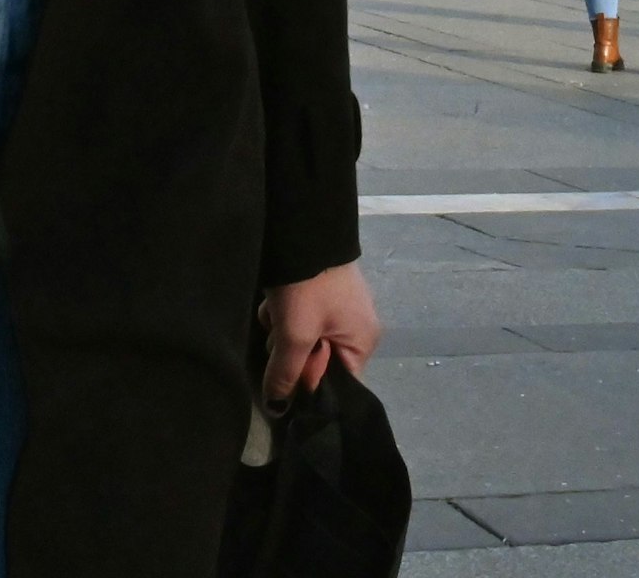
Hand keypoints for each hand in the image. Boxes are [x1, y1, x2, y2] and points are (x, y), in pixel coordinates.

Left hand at [260, 261, 378, 403]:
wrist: (302, 230)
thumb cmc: (308, 289)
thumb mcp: (295, 336)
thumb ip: (286, 375)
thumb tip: (277, 409)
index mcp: (362, 341)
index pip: (338, 384)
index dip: (309, 384)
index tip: (288, 374)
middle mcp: (356, 327)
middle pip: (317, 362)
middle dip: (292, 353)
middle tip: (281, 338)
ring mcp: (339, 307)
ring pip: (304, 340)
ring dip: (284, 332)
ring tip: (277, 314)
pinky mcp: (322, 292)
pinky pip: (300, 318)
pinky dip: (284, 313)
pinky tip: (276, 301)